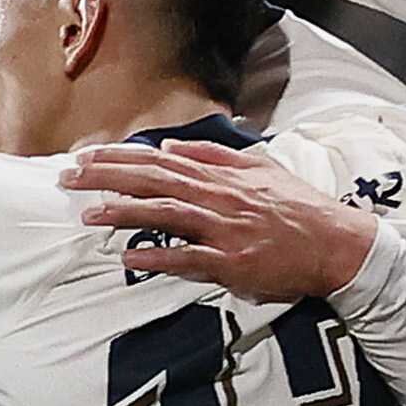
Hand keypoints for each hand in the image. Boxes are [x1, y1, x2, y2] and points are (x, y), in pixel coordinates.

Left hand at [57, 138, 374, 298]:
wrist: (336, 243)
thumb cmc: (298, 208)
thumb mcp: (260, 167)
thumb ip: (215, 153)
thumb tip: (172, 144)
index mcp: (221, 174)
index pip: (158, 160)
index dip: (119, 158)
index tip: (85, 157)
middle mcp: (217, 196)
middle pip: (153, 180)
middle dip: (108, 177)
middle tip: (69, 178)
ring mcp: (224, 229)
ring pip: (165, 214)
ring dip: (124, 213)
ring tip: (89, 214)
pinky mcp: (232, 261)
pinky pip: (189, 258)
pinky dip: (159, 257)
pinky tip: (130, 258)